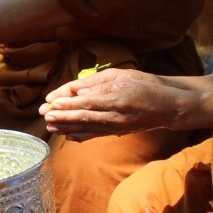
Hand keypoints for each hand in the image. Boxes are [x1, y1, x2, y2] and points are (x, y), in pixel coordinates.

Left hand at [40, 68, 179, 139]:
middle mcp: (115, 116)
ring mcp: (116, 127)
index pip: (87, 102)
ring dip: (66, 127)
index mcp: (117, 99)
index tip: (51, 102)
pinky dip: (80, 136)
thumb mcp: (122, 76)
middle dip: (62, 116)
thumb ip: (98, 83)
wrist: (168, 106)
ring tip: (50, 125)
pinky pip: (95, 135)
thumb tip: (76, 89)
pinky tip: (68, 135)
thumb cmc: (146, 85)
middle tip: (44, 115)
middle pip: (83, 117)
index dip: (68, 103)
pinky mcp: (117, 132)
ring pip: (87, 129)